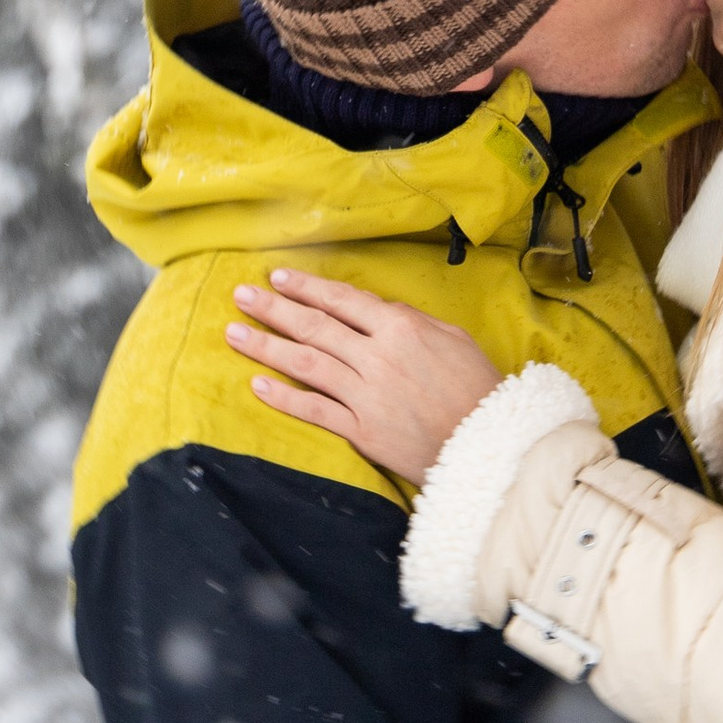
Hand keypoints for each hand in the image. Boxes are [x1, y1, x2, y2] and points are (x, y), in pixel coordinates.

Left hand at [226, 271, 504, 484]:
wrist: (489, 445)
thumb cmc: (478, 388)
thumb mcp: (452, 337)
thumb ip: (410, 320)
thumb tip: (376, 309)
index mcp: (401, 328)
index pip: (342, 300)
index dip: (306, 287)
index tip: (277, 277)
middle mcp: (377, 357)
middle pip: (315, 326)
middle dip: (273, 308)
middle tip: (241, 295)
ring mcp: (366, 395)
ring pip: (306, 363)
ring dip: (265, 346)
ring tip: (233, 333)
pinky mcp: (363, 431)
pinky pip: (315, 410)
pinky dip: (284, 397)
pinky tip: (257, 385)